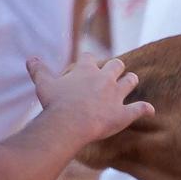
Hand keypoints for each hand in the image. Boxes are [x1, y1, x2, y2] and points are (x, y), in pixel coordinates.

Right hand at [27, 53, 153, 142]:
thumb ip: (38, 70)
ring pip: (130, 81)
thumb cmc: (56, 103)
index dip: (89, 59)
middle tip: (114, 71)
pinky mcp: (124, 113)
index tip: (87, 62)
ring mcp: (116, 95)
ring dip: (130, 80)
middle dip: (115, 67)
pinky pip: (139, 108)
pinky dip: (146, 109)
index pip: (90, 57)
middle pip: (116, 65)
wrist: (71, 122)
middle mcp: (105, 79)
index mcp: (86, 70)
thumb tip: (30, 58)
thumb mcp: (43, 84)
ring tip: (131, 81)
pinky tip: (150, 110)